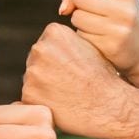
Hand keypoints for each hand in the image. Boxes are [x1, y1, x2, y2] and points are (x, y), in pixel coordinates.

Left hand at [21, 23, 130, 138]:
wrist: (109, 105)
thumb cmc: (102, 78)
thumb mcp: (87, 46)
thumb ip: (65, 42)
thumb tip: (50, 45)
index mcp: (54, 32)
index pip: (45, 45)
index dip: (57, 60)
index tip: (71, 69)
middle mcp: (40, 48)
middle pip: (35, 62)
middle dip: (46, 73)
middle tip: (68, 84)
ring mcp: (32, 72)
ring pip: (31, 80)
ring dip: (42, 88)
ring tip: (65, 95)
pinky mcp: (28, 94)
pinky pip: (29, 99)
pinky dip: (41, 104)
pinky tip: (59, 105)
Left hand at [59, 0, 138, 74]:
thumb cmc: (118, 18)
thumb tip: (63, 8)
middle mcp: (125, 9)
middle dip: (80, 5)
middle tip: (94, 13)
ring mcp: (119, 30)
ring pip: (77, 17)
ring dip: (80, 22)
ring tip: (97, 26)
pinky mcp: (110, 47)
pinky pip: (81, 36)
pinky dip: (84, 36)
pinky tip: (98, 39)